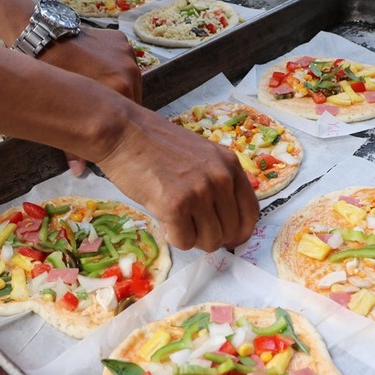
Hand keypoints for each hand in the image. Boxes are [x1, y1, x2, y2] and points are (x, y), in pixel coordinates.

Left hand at [37, 27, 141, 174]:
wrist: (43, 36)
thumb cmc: (51, 74)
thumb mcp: (62, 112)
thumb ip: (75, 144)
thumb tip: (80, 172)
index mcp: (122, 89)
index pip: (128, 117)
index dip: (117, 125)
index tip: (107, 128)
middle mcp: (130, 71)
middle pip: (132, 98)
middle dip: (117, 106)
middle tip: (98, 109)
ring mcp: (127, 53)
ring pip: (129, 80)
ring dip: (118, 85)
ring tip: (96, 86)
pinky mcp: (120, 39)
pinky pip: (122, 60)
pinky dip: (112, 65)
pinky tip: (94, 66)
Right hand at [96, 106, 259, 250]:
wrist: (122, 132)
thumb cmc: (154, 144)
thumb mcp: (200, 155)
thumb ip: (216, 181)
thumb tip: (223, 222)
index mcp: (230, 164)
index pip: (251, 212)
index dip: (240, 232)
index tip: (229, 239)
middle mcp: (221, 178)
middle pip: (231, 232)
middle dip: (210, 237)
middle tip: (190, 228)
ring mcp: (200, 191)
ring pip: (210, 241)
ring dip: (192, 238)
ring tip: (174, 220)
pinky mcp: (176, 205)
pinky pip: (184, 242)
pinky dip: (173, 237)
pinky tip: (163, 219)